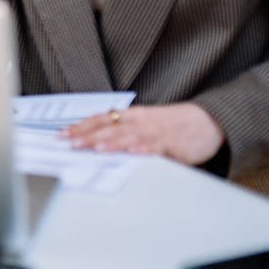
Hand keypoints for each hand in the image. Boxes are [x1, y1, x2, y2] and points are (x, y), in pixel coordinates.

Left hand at [61, 102, 224, 164]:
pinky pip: (155, 145)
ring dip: (111, 141)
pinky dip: (142, 148)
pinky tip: (132, 152)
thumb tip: (94, 136)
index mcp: (130, 116)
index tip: (62, 134)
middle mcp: (138, 121)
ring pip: (128, 135)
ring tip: (94, 147)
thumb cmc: (171, 125)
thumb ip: (121, 130)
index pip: (100, 120)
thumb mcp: (143, 124)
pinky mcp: (171, 142)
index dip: (81, 126)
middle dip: (88, 135)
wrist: (206, 121)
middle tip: (70, 142)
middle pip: (109, 127)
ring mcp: (154, 131)